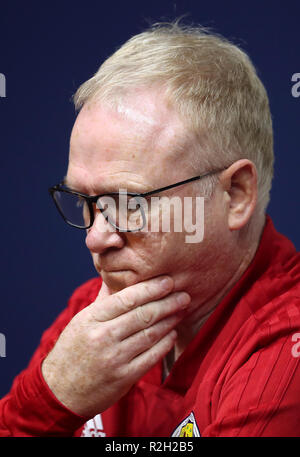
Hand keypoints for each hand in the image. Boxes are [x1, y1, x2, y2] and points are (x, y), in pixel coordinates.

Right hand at [42, 276, 189, 416]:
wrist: (60, 393)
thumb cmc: (71, 352)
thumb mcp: (80, 322)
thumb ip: (102, 301)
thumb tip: (116, 277)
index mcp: (91, 319)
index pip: (126, 298)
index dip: (151, 288)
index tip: (168, 281)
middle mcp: (103, 337)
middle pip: (143, 315)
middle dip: (167, 303)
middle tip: (184, 295)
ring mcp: (114, 358)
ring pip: (150, 334)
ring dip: (170, 321)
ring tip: (181, 311)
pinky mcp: (124, 377)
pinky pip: (151, 356)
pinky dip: (165, 343)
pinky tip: (172, 333)